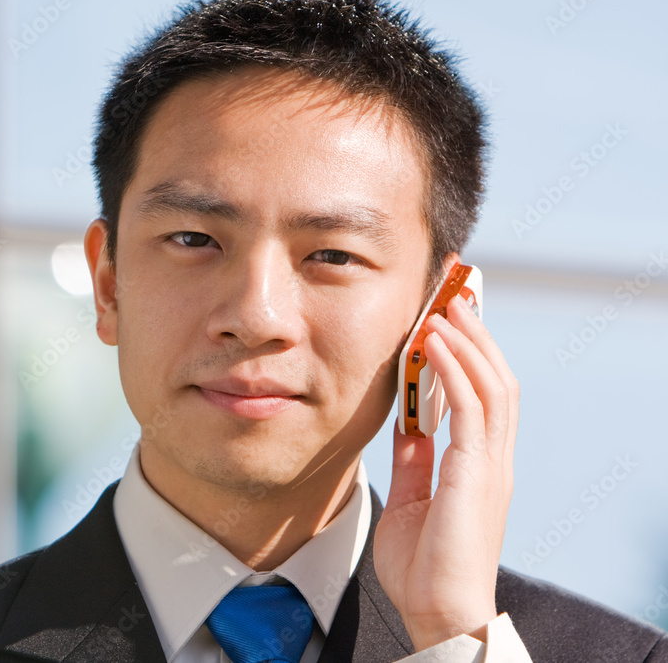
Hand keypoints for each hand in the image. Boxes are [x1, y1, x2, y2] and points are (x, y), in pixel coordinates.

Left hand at [373, 293, 519, 650]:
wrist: (435, 611)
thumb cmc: (423, 565)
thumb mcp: (411, 497)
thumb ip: (414, 459)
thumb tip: (407, 423)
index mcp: (477, 463)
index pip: (481, 391)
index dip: (469, 351)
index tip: (447, 315)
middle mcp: (491, 457)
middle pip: (495, 376)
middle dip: (476, 331)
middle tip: (454, 291)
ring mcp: (490, 463)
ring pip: (492, 383)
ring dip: (468, 339)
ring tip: (445, 303)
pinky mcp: (478, 472)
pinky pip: (470, 407)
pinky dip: (455, 368)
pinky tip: (432, 341)